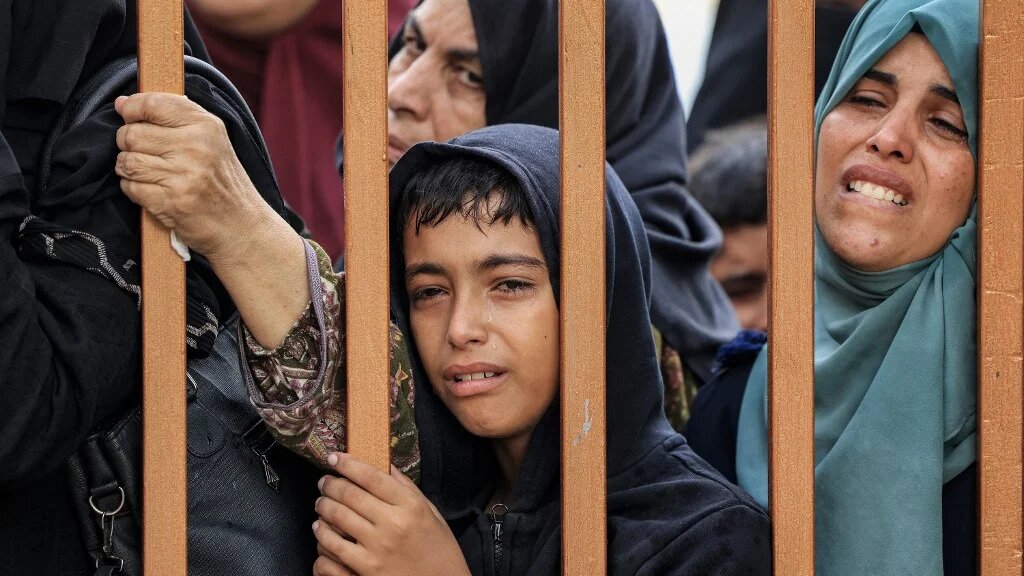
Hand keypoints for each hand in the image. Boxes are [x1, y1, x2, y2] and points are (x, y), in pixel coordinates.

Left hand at [113, 92, 268, 260]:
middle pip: (132, 134)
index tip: (129, 116)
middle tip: (143, 152)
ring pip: (127, 161)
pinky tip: (151, 189)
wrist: (241, 225)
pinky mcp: (171, 202)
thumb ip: (173, 118)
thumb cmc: (224, 182)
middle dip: (128, 143)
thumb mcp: (212, 140)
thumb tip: (122, 103)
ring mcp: (183, 176)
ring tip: (147, 172)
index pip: (153, 104)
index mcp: (206, 126)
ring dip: (129, 168)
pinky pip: (131, 187)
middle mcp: (195, 148)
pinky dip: (134, 189)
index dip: (132, 108)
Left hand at [312, 453, 470, 575]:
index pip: (371, 476)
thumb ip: (406, 488)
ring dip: (323, 506)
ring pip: (337, 517)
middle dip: (330, 483)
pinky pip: (333, 546)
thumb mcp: (430, 512)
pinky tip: (320, 528)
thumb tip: (382, 463)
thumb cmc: (438, 548)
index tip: (334, 457)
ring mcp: (378, 547)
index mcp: (411, 506)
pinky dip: (322, 534)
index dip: (347, 463)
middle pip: (350, 494)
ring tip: (321, 502)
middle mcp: (394, 523)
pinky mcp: (367, 569)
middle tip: (324, 481)